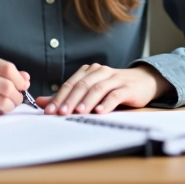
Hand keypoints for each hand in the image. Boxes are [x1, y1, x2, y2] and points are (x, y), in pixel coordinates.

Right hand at [0, 51, 29, 115]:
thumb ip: (3, 70)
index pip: (6, 69)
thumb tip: (26, 79)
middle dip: (17, 95)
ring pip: (1, 102)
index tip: (23, 85)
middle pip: (6, 87)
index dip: (20, 79)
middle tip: (17, 97)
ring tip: (9, 104)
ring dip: (11, 105)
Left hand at [36, 63, 169, 114]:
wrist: (142, 81)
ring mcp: (114, 79)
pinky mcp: (127, 88)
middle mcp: (100, 72)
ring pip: (97, 89)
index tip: (49, 111)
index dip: (58, 97)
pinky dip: (106, 103)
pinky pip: (115, 95)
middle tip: (60, 113)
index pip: (70, 84)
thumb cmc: (113, 87)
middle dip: (69, 100)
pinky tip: (100, 112)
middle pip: (81, 85)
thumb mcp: (90, 89)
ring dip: (86, 101)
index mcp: (88, 71)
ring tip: (78, 113)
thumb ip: (67, 96)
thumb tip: (41, 102)